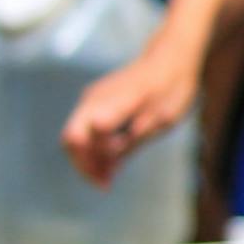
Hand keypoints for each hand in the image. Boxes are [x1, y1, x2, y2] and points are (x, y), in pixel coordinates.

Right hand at [63, 51, 197, 184]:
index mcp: (113, 101)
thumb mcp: (166, 116)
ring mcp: (92, 100)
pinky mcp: (95, 104)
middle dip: (85, 164)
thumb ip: (138, 134)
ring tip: (107, 180)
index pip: (80, 135)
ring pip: (75, 136)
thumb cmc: (172, 86)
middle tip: (104, 184)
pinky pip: (85, 130)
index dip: (92, 157)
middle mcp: (95, 99)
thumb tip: (112, 154)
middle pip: (72, 139)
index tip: (113, 169)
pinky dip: (93, 149)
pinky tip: (110, 166)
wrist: (169, 59)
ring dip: (88, 160)